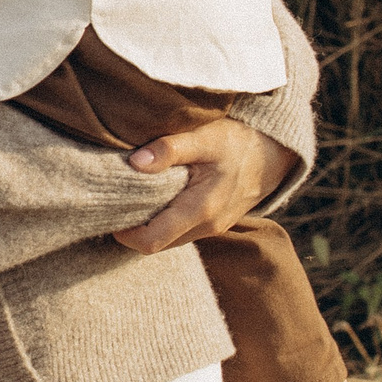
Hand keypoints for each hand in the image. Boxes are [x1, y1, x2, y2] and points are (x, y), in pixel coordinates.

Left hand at [112, 119, 295, 254]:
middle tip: (111, 202)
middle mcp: (207, 226)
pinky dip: (163, 220)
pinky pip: (181, 230)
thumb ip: (169, 149)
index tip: (106, 209)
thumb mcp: (204, 137)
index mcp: (201, 210)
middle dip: (131, 229)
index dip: (123, 232)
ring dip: (148, 224)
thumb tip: (134, 163)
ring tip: (129, 198)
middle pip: (156, 244)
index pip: (151, 240)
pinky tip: (153, 198)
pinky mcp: (214, 222)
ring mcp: (212, 227)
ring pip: (169, 238)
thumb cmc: (237, 141)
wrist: (274, 152)